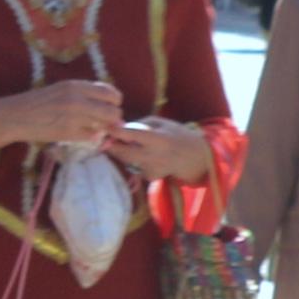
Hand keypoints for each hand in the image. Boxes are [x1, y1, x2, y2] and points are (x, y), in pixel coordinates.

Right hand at [6, 80, 128, 149]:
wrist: (15, 116)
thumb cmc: (37, 102)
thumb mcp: (60, 90)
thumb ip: (83, 94)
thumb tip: (108, 104)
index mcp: (75, 85)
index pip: (110, 92)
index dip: (114, 102)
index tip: (109, 107)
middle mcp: (77, 99)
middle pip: (113, 110)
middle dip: (113, 118)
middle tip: (104, 122)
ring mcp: (73, 116)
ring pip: (105, 125)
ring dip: (103, 129)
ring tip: (93, 128)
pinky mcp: (68, 132)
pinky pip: (92, 137)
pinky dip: (91, 137)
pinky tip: (81, 135)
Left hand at [100, 116, 214, 183]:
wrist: (193, 157)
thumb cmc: (176, 134)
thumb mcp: (161, 122)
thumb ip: (141, 124)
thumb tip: (120, 126)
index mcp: (157, 138)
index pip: (131, 135)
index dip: (115, 131)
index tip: (105, 126)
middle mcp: (153, 155)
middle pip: (123, 153)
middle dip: (111, 146)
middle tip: (106, 139)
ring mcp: (151, 168)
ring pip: (126, 161)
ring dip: (120, 152)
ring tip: (123, 144)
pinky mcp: (150, 176)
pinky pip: (134, 167)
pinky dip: (132, 160)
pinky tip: (141, 155)